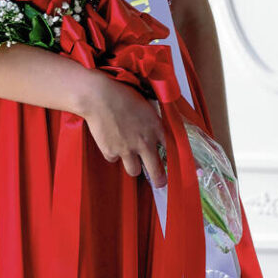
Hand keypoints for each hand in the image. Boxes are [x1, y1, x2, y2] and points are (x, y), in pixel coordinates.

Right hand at [79, 71, 167, 185]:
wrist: (99, 97)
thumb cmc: (122, 95)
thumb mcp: (146, 105)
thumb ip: (153, 122)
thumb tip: (157, 133)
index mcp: (156, 128)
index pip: (172, 151)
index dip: (176, 161)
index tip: (179, 168)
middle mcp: (144, 143)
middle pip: (156, 171)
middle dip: (159, 180)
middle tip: (160, 182)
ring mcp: (127, 150)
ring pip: (134, 171)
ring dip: (134, 165)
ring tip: (130, 157)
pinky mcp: (110, 152)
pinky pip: (114, 159)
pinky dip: (113, 153)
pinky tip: (110, 140)